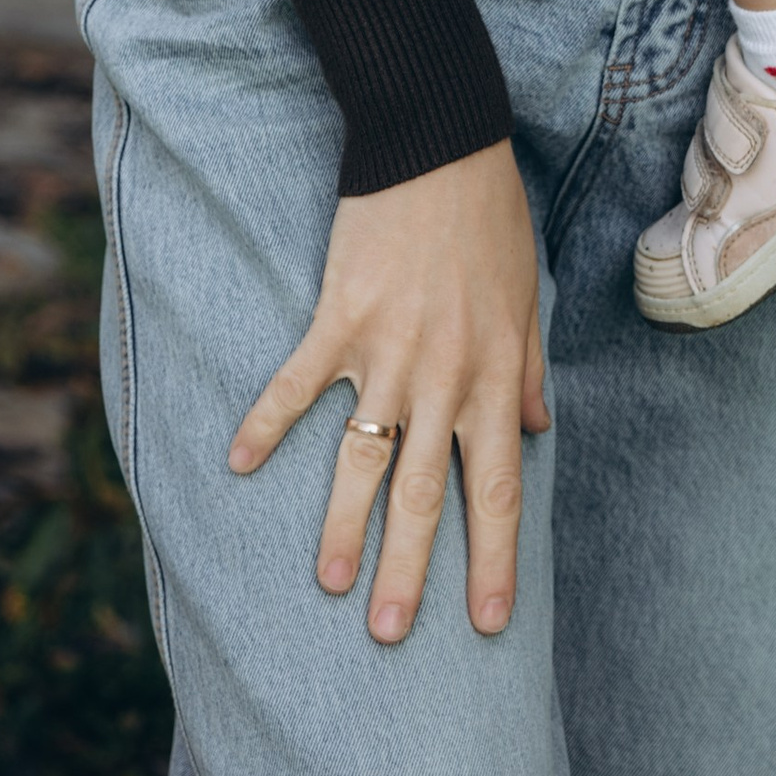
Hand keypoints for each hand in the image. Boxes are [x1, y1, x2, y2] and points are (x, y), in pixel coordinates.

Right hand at [227, 140, 547, 644]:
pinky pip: (298, 384)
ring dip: (343, 525)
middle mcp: (445, 376)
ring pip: (363, 459)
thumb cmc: (490, 215)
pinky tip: (237, 464)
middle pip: (425, 495)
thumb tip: (538, 430)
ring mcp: (389, 351)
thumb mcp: (528, 294)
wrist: (439, 140)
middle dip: (410, 571)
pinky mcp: (340, 318)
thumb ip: (531, 368)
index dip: (493, 558)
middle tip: (392, 635)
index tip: (489, 622)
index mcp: (496, 374)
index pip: (496, 487)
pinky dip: (266, 423)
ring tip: (328, 583)